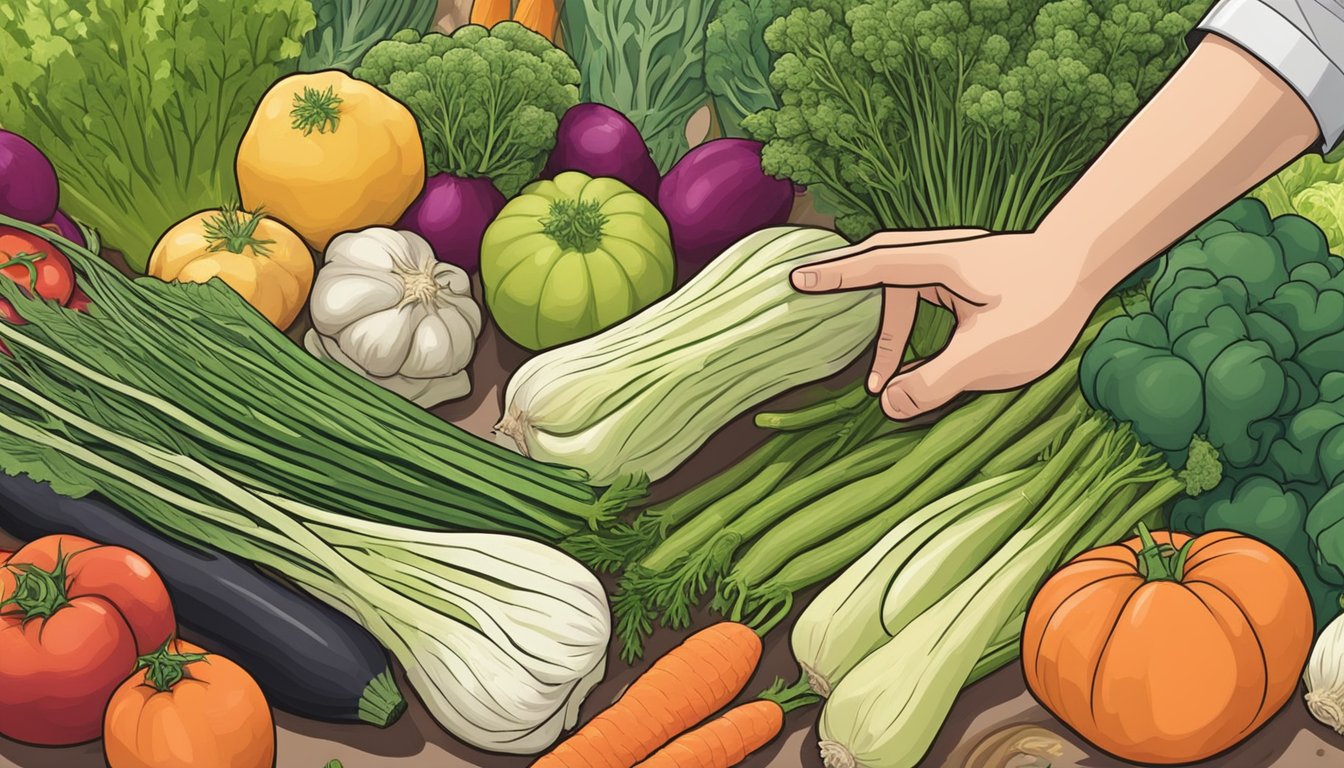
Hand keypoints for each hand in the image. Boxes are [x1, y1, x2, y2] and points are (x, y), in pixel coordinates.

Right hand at [791, 228, 1103, 419]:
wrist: (1091, 263)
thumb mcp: (987, 356)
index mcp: (939, 265)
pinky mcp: (973, 275)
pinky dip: (909, 324)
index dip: (834, 278)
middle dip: (846, 289)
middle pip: (880, 266)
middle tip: (811, 298)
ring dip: (888, 329)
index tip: (795, 282)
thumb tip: (889, 403)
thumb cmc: (1045, 305)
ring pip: (904, 287)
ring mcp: (958, 262)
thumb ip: (934, 382)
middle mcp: (942, 255)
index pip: (874, 268)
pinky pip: (924, 295)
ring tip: (881, 378)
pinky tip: (917, 362)